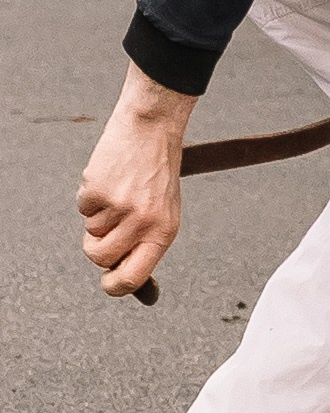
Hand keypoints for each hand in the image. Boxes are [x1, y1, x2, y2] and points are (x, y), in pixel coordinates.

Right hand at [79, 64, 194, 297]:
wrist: (153, 126)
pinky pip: (82, 207)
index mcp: (163, 232)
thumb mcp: (164, 211)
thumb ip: (144, 244)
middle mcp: (142, 223)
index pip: (133, 279)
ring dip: (97, 216)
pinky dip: (90, 195)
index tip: (107, 281)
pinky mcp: (98, 189)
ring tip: (118, 191)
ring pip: (90, 232)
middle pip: (100, 258)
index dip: (114, 286)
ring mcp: (119, 206)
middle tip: (109, 223)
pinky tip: (110, 176)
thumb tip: (129, 284)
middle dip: (97, 245)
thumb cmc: (157, 174)